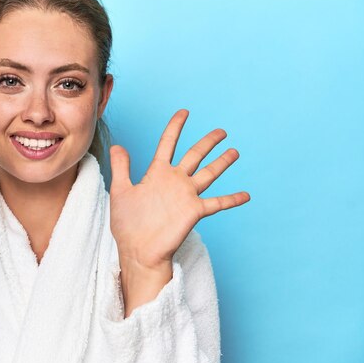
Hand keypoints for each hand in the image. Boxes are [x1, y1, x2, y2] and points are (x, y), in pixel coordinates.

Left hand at [109, 109, 249, 269]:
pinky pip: (217, 203)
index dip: (176, 127)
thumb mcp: (120, 191)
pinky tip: (246, 195)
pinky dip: (232, 199)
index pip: (168, 143)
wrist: (137, 250)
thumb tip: (117, 145)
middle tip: (221, 131)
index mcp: (157, 173)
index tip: (184, 112)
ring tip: (234, 151)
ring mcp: (186, 195)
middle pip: (194, 155)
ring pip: (208, 173)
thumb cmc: (127, 224)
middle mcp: (174, 181)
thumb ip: (121, 167)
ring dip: (222, 163)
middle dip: (207, 142)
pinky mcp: (194, 211)